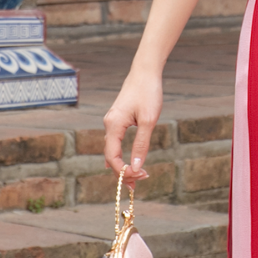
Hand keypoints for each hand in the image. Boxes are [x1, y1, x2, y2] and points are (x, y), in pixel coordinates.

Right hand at [102, 64, 162, 185]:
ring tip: (135, 178)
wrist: (145, 72)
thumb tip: (136, 167)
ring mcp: (112, 122)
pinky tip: (125, 163)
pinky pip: (115, 143)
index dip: (123, 171)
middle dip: (122, 171)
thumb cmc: (148, 93)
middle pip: (109, 156)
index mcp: (113, 125)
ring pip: (111, 150)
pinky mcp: (118, 120)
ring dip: (122, 165)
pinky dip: (120, 155)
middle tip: (138, 185)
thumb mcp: (148, 121)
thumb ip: (141, 145)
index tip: (139, 178)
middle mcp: (109, 125)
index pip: (112, 157)